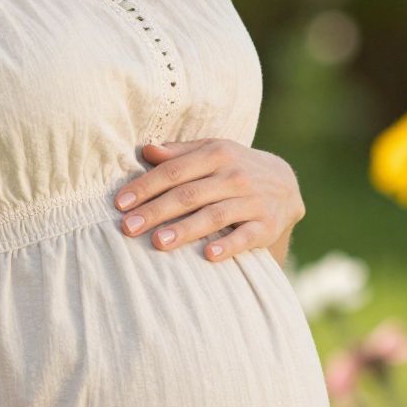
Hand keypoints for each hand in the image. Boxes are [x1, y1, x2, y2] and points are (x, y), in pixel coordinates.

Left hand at [113, 138, 304, 264]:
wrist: (286, 185)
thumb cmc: (235, 168)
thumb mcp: (212, 152)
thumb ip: (180, 153)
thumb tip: (146, 150)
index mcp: (217, 154)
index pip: (175, 171)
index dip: (146, 186)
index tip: (120, 204)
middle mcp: (235, 175)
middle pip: (189, 194)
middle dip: (156, 211)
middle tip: (128, 227)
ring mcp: (252, 200)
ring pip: (214, 215)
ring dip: (185, 229)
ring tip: (158, 242)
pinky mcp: (266, 225)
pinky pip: (245, 236)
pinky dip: (228, 246)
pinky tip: (208, 256)